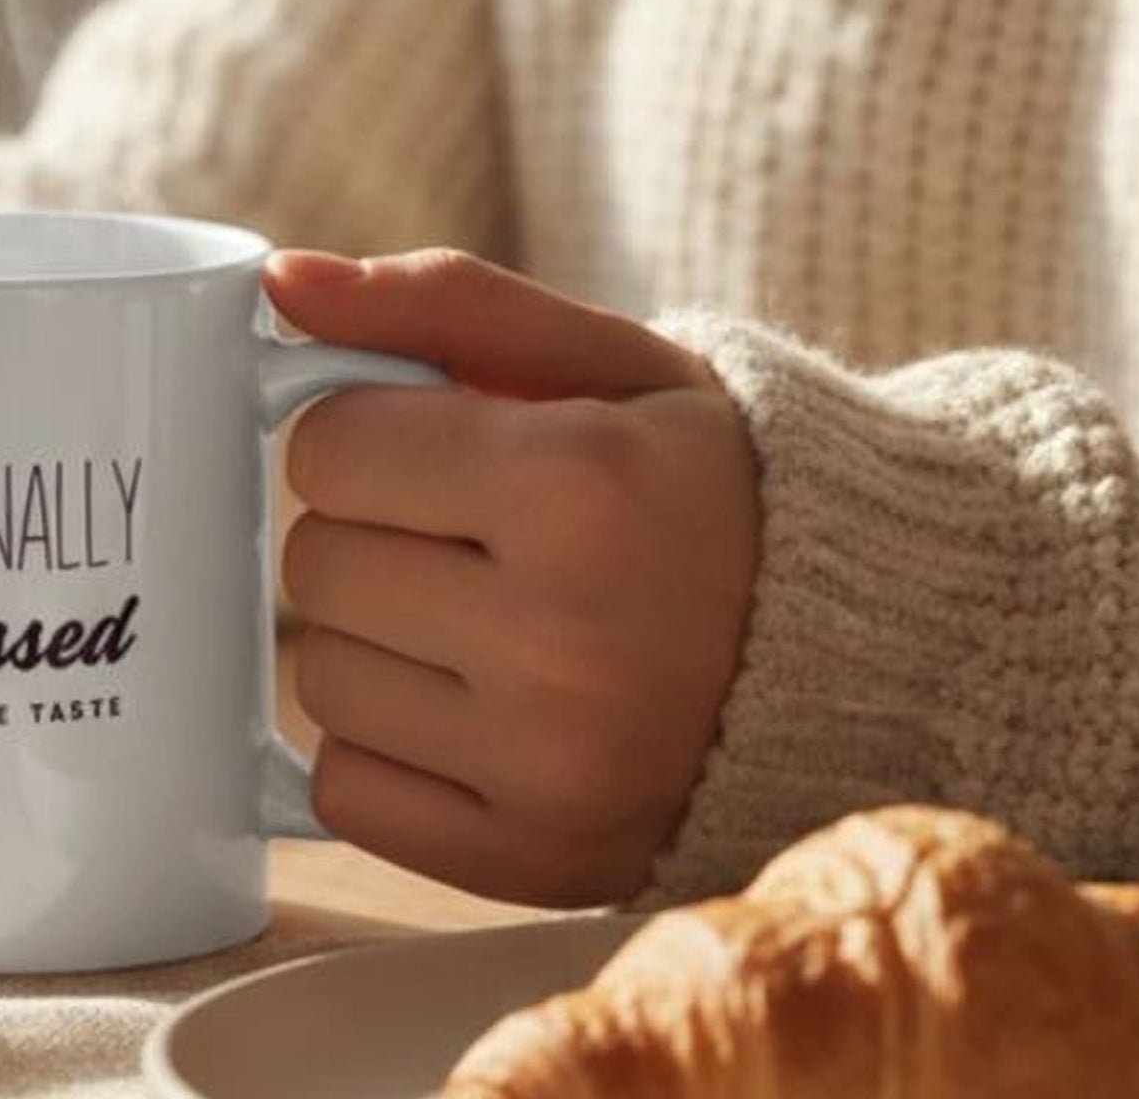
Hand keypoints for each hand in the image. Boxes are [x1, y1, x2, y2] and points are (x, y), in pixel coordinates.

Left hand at [266, 249, 760, 906]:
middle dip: (372, 532)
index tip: (437, 444)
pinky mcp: (532, 859)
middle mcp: (560, 639)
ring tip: (485, 617)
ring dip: (376, 638)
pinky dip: (385, 744)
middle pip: (315, 566)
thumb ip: (440, 302)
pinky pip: (342, 791)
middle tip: (468, 533)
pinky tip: (474, 705)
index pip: (329, 449)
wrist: (857, 651)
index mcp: (579, 486)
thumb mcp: (604, 359)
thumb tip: (281, 280)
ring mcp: (548, 766)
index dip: (371, 434)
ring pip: (318, 680)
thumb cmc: (705, 480)